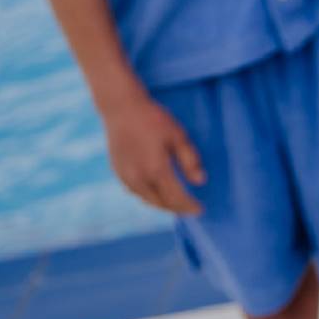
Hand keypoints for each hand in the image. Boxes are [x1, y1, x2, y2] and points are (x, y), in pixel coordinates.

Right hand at [103, 91, 205, 215]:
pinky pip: (136, 192)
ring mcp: (126, 176)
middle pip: (161, 203)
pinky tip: (157, 192)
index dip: (189, 206)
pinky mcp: (118, 172)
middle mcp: (139, 178)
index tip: (200, 210)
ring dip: (163, 204)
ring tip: (176, 203)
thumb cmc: (153, 119)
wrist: (121, 108)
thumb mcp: (178, 136)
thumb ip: (189, 160)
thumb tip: (200, 182)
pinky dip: (149, 196)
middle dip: (177, 208)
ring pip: (147, 200)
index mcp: (156, 170)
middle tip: (190, 208)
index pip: (176, 198)